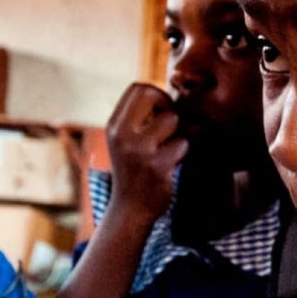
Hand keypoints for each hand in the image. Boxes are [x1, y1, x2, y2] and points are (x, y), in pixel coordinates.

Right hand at [106, 82, 188, 225]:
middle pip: (152, 94)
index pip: (137, 87)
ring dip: (178, 132)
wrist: (130, 210)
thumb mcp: (126, 140)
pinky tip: (172, 163)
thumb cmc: (134, 170)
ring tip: (170, 147)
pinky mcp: (156, 166)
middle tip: (169, 126)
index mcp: (114, 125)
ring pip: (172, 119)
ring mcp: (138, 150)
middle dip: (167, 106)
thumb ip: (140, 117)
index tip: (160, 111)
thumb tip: (173, 91)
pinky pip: (182, 143)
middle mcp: (122, 134)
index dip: (155, 94)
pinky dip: (182, 152)